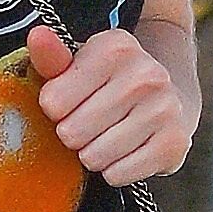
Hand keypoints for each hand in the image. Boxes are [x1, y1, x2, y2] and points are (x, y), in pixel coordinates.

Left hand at [27, 20, 188, 182]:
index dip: (54, 110)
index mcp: (116, 48)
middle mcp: (146, 74)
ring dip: (92, 155)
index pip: (53, 102)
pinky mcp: (174, 143)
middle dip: (73, 135)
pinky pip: (117, 174)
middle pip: (72, 132)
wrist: (166, 100)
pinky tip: (124, 153)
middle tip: (88, 125)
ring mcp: (165, 108)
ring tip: (105, 138)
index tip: (69, 103)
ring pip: (94, 156)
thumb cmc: (107, 85)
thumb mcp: (76, 66)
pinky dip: (114, 171)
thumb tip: (38, 36)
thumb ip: (51, 58)